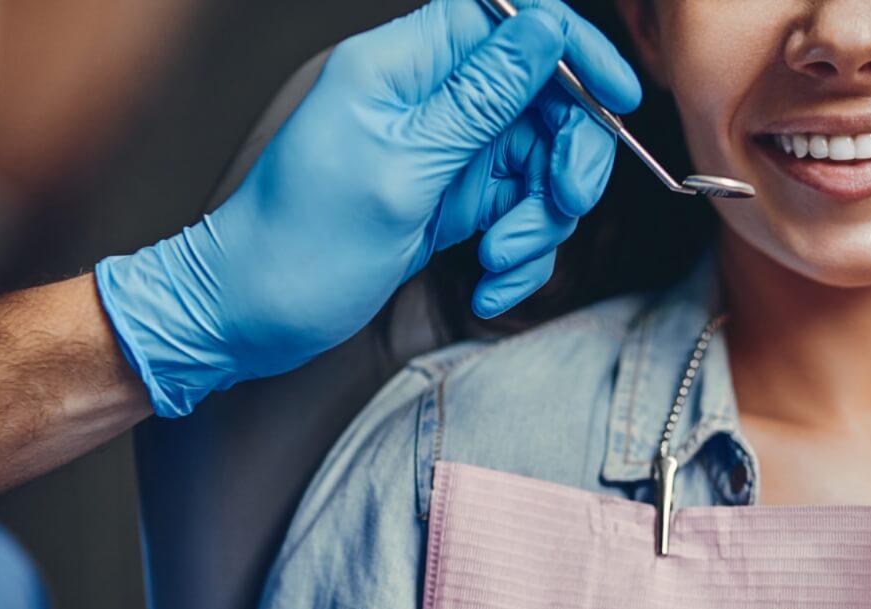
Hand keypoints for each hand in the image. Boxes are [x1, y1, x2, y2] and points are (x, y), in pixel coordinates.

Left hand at [94, 0, 639, 416]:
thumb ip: (481, 96)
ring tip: (498, 262)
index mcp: (405, 65)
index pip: (511, 20)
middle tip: (562, 205)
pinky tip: (486, 285)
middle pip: (543, 100)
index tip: (616, 99)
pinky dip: (517, 254)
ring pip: (539, 165)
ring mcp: (447, 152)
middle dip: (566, 159)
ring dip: (538, 222)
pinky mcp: (453, 200)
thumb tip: (546, 27)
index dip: (573, 49)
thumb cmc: (302, 243)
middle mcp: (432, 100)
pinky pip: (517, 213)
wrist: (253, 316)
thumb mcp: (402, 167)